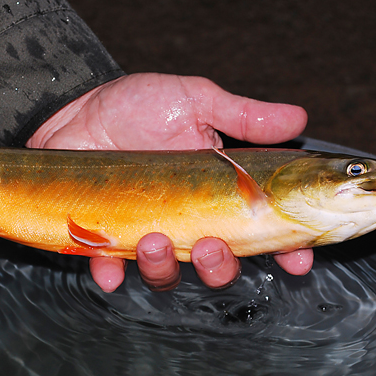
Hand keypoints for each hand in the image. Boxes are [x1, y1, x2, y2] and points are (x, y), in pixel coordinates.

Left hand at [27, 73, 312, 291]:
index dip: (285, 248)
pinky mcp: (106, 238)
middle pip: (216, 265)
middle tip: (209, 247)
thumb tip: (298, 119)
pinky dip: (110, 272)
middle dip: (219, 267)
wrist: (76, 109)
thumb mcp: (196, 101)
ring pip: (167, 274)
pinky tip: (109, 267)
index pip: (260, 229)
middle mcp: (186, 221)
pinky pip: (111, 268)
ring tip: (155, 241)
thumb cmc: (137, 106)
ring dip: (165, 268)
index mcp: (217, 193)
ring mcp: (147, 232)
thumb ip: (244, 116)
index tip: (296, 256)